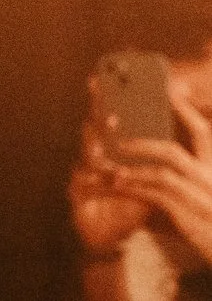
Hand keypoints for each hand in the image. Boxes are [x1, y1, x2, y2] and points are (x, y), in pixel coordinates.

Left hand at [107, 86, 211, 261]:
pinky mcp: (188, 215)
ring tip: (105, 162)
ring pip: (160, 172)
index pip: (203, 132)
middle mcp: (211, 177)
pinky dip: (133, 186)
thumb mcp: (207, 192)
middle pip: (172, 150)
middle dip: (141, 139)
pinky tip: (115, 182)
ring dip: (129, 165)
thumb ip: (190, 171)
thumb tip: (154, 146)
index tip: (168, 89)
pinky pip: (154, 195)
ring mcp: (201, 196)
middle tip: (113, 130)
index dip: (184, 110)